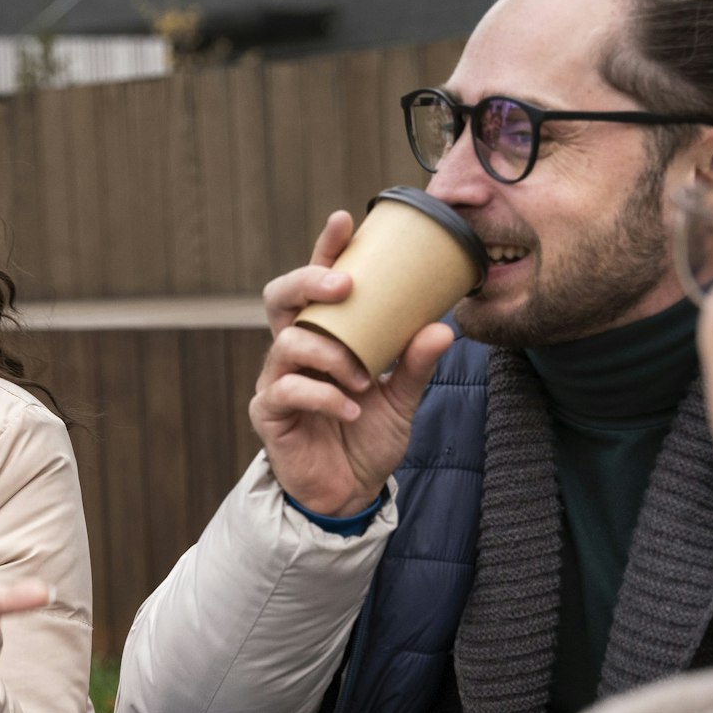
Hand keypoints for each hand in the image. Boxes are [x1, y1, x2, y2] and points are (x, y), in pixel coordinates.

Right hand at [252, 211, 455, 516]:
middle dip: (309, 282)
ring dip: (333, 355)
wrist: (350, 492)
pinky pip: (289, 389)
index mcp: (324, 337)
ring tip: (364, 380)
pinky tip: (350, 409)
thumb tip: (443, 326)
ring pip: (290, 343)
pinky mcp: (270, 412)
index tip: (343, 221)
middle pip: (281, 298)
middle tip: (345, 287)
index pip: (318, 285)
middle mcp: (295, 351)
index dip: (326, 251)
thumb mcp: (402, 398)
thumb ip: (415, 363)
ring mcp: (278, 380)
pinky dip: (325, 395)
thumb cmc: (367, 437)